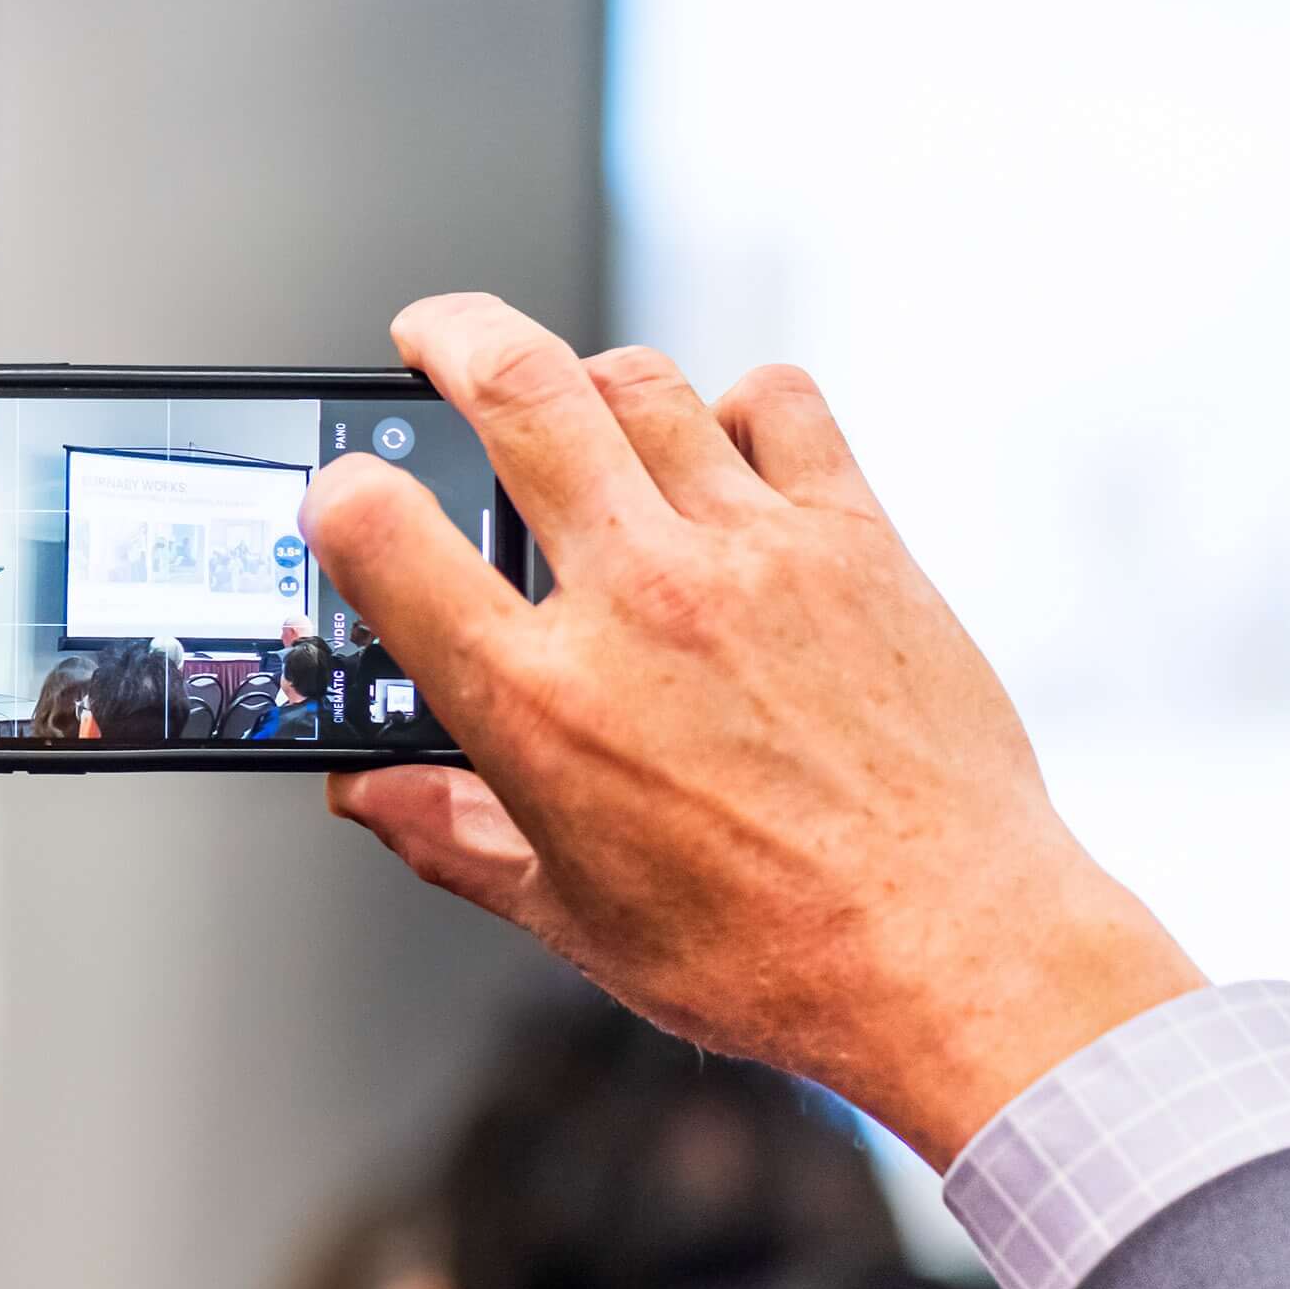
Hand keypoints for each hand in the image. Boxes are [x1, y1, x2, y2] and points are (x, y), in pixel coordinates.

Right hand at [303, 295, 1199, 1166]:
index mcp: (542, 702)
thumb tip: (371, 791)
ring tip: (573, 404)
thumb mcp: (570, 915)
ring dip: (584, 377)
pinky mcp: (853, 538)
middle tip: (430, 337)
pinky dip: (732, 405)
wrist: (951, 951)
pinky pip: (778, 404)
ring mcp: (752, 555)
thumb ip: (450, 835)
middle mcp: (640, 602)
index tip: (344, 496)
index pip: (385, 537)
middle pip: (517, 390)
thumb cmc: (772, 952)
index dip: (338, 496)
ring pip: (638, 381)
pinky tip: (720, 451)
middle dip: (450, 335)